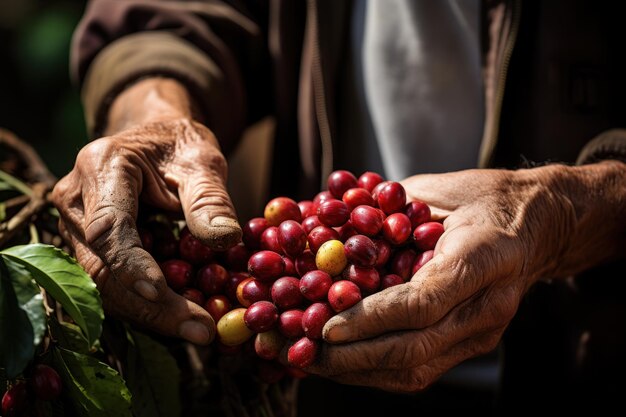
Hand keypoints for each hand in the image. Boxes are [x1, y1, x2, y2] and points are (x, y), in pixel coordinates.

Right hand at [51, 78, 241, 344]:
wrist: (156, 141)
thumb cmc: (179, 145)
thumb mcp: (203, 160)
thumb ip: (210, 199)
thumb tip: (226, 240)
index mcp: (101, 168)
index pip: (109, 227)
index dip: (132, 266)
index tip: (161, 293)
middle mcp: (77, 202)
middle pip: (103, 268)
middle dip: (151, 306)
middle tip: (200, 329)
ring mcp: (77, 228)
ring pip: (105, 285)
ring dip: (151, 314)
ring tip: (199, 330)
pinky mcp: (91, 249)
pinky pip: (115, 283)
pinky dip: (149, 305)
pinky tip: (185, 317)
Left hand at [306, 162, 624, 391]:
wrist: (538, 225)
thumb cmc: (483, 198)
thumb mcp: (435, 189)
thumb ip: (383, 209)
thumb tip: (320, 222)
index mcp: (484, 256)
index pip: (423, 302)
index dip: (370, 318)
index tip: (327, 327)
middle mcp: (488, 305)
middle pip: (416, 349)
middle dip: (354, 357)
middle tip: (307, 353)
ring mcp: (484, 331)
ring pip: (417, 370)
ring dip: (359, 372)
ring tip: (315, 363)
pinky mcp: (474, 344)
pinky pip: (422, 368)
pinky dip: (376, 370)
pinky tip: (344, 362)